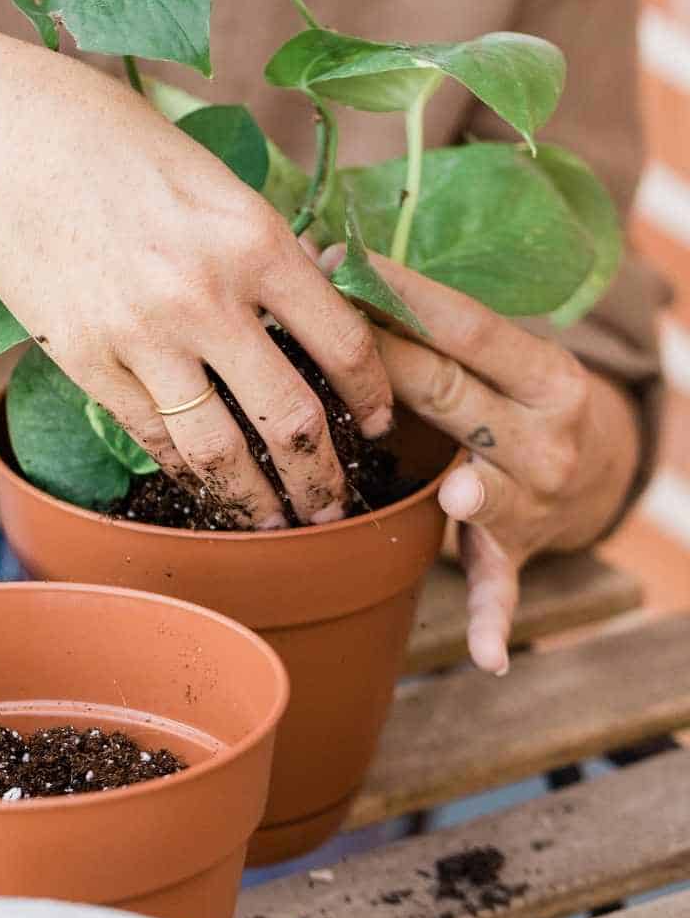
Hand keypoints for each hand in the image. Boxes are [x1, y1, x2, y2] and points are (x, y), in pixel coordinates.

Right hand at [0, 37, 393, 526]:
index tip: (378, 423)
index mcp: (258, 241)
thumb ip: (267, 254)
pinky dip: (185, 467)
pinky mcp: (89, 361)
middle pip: (292, 419)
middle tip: (334, 506)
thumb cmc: (121, 149)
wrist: (12, 143)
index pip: (345, 342)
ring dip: (257, 499)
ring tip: (274, 521)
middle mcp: (209, 296)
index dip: (372, 397)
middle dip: (322, 478)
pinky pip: (152, 435)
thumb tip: (314, 322)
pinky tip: (203, 482)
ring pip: (220, 449)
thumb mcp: (219, 185)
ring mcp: (145, 336)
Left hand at [323, 254, 641, 674]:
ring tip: (456, 497)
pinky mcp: (518, 554)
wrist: (594, 467)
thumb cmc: (512, 395)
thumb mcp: (499, 355)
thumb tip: (327, 265)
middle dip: (386, 364)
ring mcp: (535, 500)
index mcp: (545, 374)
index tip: (339, 262)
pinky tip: (486, 656)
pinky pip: (503, 588)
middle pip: (455, 397)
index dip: (401, 295)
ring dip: (471, 496)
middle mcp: (547, 436)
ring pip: (486, 491)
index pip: (467, 326)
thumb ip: (432, 327)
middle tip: (323, 339)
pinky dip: (495, 620)